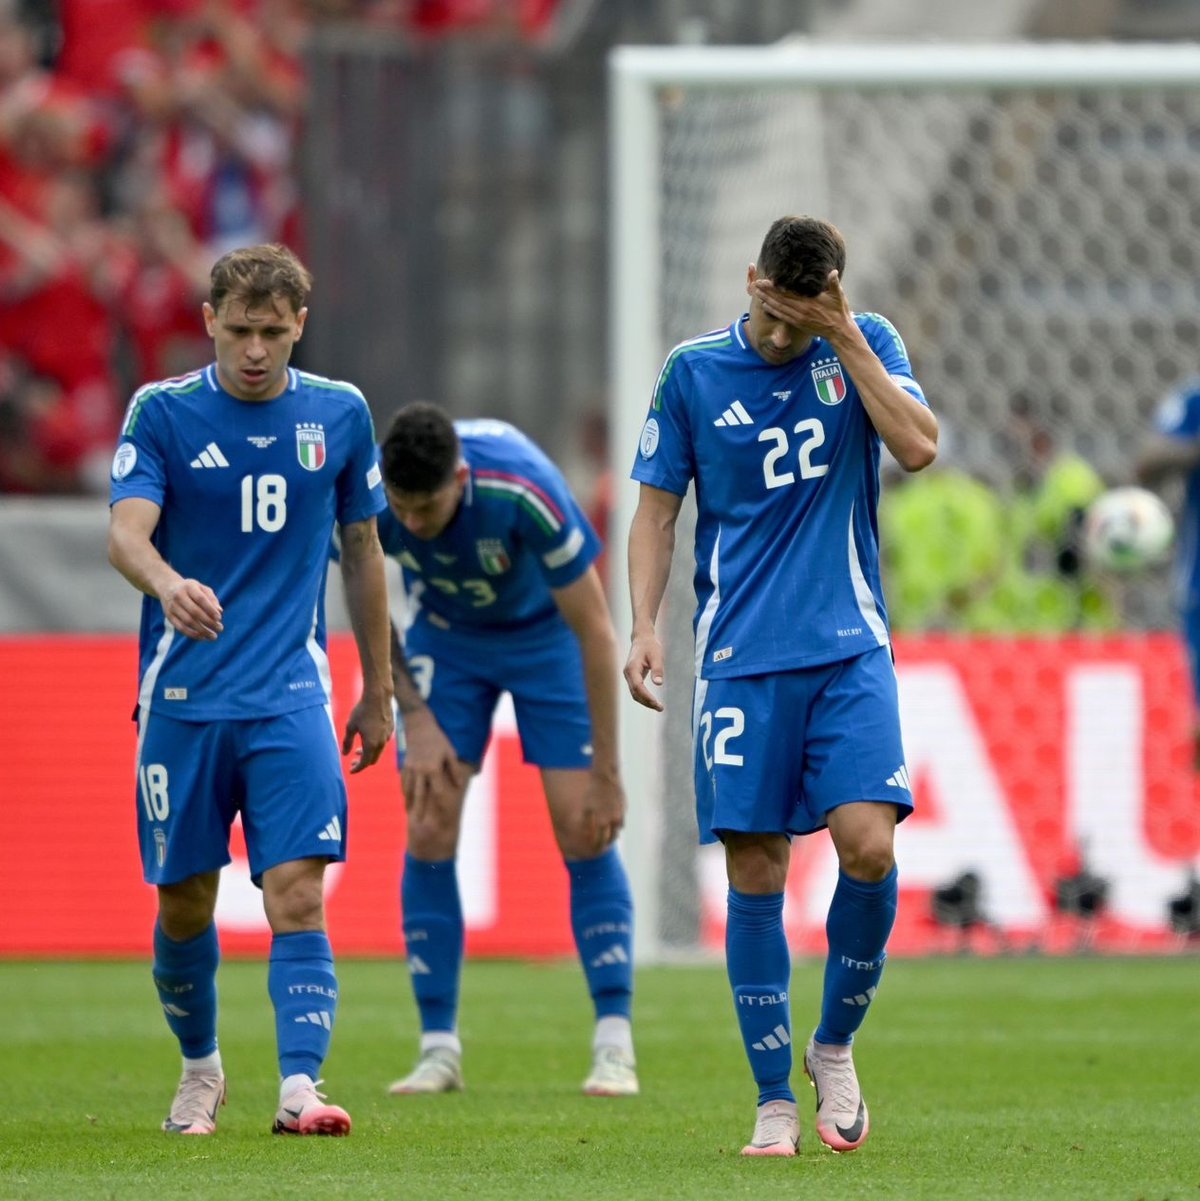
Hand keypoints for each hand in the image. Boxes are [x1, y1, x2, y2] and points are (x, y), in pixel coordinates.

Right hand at [161, 578, 222, 639]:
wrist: (167, 587)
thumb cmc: (191, 589)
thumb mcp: (201, 588)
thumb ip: (212, 598)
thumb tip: (219, 611)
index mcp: (188, 587)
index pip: (200, 599)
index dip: (210, 609)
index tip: (219, 618)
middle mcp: (179, 596)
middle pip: (194, 611)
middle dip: (209, 622)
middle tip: (220, 629)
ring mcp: (172, 606)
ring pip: (188, 621)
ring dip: (202, 630)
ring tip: (213, 636)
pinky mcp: (169, 616)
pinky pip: (180, 627)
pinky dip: (191, 634)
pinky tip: (202, 637)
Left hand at [341, 689, 393, 773]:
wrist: (378, 696)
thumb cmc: (362, 711)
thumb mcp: (350, 726)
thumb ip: (347, 742)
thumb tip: (345, 754)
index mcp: (371, 744)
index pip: (364, 763)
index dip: (357, 768)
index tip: (350, 770)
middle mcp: (381, 743)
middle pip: (372, 759)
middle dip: (362, 762)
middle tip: (353, 761)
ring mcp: (387, 736)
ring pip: (378, 750)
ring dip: (368, 752)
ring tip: (358, 749)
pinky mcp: (390, 729)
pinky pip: (382, 741)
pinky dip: (374, 744)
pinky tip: (368, 737)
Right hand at [400, 707, 467, 822]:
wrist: (419, 726)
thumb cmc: (438, 739)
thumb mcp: (450, 752)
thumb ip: (455, 770)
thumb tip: (460, 785)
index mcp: (433, 769)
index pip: (436, 791)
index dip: (439, 803)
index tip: (442, 815)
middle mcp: (420, 771)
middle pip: (419, 795)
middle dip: (419, 810)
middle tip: (419, 823)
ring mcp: (410, 769)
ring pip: (409, 790)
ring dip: (410, 803)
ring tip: (411, 814)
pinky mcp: (405, 765)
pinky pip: (404, 782)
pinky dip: (405, 791)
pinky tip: (406, 798)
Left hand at [580, 769, 625, 853]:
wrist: (605, 776)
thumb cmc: (592, 791)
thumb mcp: (586, 807)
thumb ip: (585, 822)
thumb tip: (584, 833)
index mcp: (603, 820)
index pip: (601, 840)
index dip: (598, 846)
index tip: (595, 850)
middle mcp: (613, 819)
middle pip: (613, 837)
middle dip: (607, 841)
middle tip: (602, 844)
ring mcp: (621, 813)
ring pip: (619, 828)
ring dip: (613, 831)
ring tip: (607, 832)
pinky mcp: (624, 806)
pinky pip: (621, 818)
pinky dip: (616, 820)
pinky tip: (611, 817)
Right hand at [623, 631, 664, 710]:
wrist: (642, 638)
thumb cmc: (650, 646)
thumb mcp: (657, 655)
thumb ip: (657, 669)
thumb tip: (659, 683)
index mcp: (632, 668)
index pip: (638, 686)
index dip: (646, 696)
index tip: (656, 703)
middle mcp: (628, 673)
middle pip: (635, 693)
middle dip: (647, 702)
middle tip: (660, 708)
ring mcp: (629, 676)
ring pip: (635, 694)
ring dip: (645, 701)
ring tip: (659, 707)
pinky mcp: (632, 677)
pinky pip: (636, 690)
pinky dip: (644, 697)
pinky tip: (653, 701)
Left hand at [753, 269, 853, 341]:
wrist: (839, 331)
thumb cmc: (839, 311)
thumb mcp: (839, 296)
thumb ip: (834, 283)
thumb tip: (833, 272)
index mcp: (809, 303)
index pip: (788, 294)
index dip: (775, 288)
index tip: (765, 281)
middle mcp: (801, 311)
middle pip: (780, 300)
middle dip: (767, 292)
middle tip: (756, 285)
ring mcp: (798, 318)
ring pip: (779, 308)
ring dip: (767, 300)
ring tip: (757, 293)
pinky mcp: (798, 323)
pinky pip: (782, 316)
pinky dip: (772, 311)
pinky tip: (765, 306)